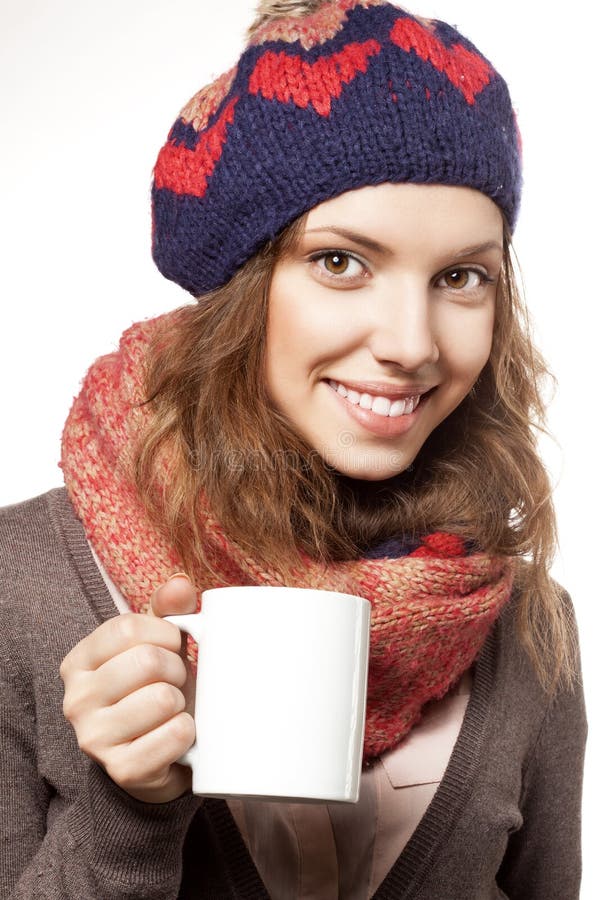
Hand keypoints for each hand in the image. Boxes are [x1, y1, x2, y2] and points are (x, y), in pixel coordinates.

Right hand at [60, 574, 197, 802]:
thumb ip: (168, 609)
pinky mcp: (122, 770)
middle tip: (175, 683)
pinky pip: (175, 735)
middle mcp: (76, 700)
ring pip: (162, 698)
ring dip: (182, 701)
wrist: (159, 756)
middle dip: (177, 669)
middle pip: (147, 661)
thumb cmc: (156, 688)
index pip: (127, 627)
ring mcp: (94, 739)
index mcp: (79, 662)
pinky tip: (179, 736)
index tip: (172, 648)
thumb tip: (179, 583)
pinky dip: (189, 732)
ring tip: (173, 709)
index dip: (165, 634)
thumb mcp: (157, 644)